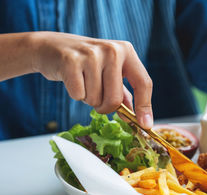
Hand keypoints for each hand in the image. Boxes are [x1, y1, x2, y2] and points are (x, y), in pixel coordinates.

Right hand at [30, 32, 152, 128]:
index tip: (145, 125)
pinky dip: (76, 94)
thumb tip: (140, 119)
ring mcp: (91, 55)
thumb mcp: (111, 73)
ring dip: (88, 99)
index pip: (143, 83)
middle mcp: (112, 50)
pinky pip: (78, 95)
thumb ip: (125, 95)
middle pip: (115, 99)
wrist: (51, 48)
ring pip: (96, 100)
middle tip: (97, 97)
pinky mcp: (71, 61)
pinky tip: (72, 80)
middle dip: (105, 107)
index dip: (144, 107)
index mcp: (127, 51)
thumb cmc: (87, 64)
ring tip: (83, 82)